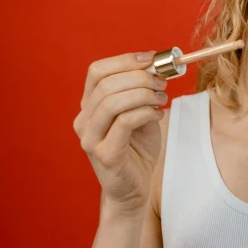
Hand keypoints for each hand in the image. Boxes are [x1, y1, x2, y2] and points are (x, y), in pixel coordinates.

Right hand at [73, 51, 168, 214]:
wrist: (134, 188)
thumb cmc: (137, 149)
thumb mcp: (140, 113)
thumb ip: (142, 92)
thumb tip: (157, 66)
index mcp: (89, 106)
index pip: (97, 71)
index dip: (124, 60)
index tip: (151, 59)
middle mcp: (84, 120)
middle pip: (106, 84)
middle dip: (139, 77)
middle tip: (162, 82)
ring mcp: (90, 139)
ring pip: (112, 102)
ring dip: (143, 94)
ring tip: (161, 98)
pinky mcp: (105, 154)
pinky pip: (124, 122)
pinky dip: (145, 112)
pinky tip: (158, 115)